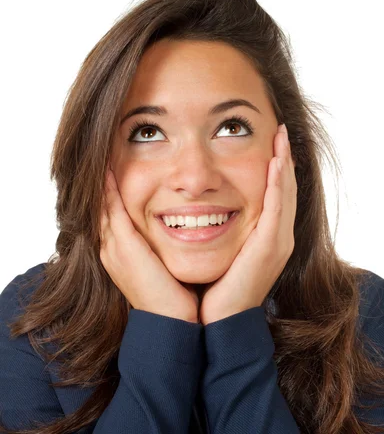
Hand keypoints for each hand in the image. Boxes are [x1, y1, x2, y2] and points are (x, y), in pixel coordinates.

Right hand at [100, 168, 199, 322]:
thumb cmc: (176, 298)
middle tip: (103, 158)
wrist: (173, 325)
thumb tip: (184, 230)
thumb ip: (164, 249)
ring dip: (102, 181)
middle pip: (101, 207)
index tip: (114, 171)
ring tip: (102, 158)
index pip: (111, 215)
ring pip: (102, 205)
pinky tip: (109, 169)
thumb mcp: (165, 267)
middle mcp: (112, 249)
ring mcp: (115, 248)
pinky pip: (111, 209)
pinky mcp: (124, 246)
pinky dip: (108, 189)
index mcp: (121, 254)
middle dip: (102, 184)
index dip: (110, 193)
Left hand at [199, 123, 296, 325]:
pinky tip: (276, 162)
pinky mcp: (270, 247)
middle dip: (284, 158)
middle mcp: (277, 237)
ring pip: (285, 193)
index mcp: (266, 237)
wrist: (216, 323)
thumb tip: (199, 207)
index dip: (275, 168)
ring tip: (282, 137)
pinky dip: (278, 184)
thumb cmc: (213, 288)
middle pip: (285, 189)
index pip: (275, 194)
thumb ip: (218, 228)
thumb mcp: (219, 251)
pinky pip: (277, 208)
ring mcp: (277, 242)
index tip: (270, 143)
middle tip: (282, 131)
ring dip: (284, 163)